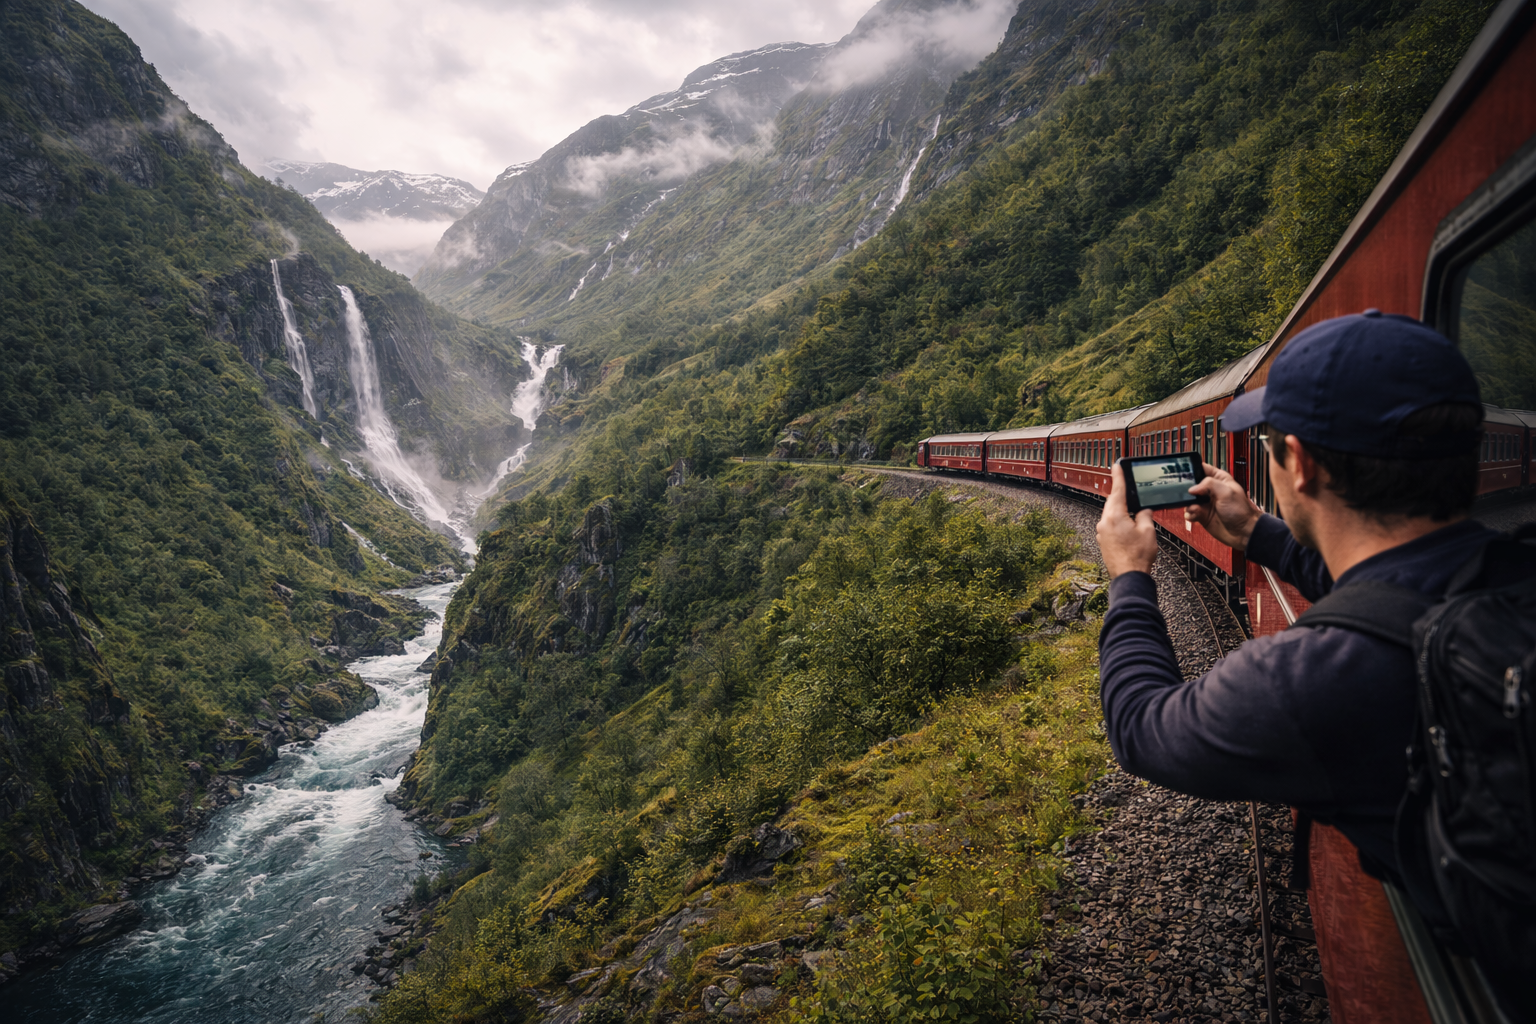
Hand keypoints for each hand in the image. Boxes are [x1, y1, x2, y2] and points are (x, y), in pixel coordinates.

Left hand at [1098, 460, 1158, 577]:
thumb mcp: (1148, 530)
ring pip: (1111, 514)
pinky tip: (1129, 526)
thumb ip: (1145, 514)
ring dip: (1121, 510)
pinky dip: (1119, 522)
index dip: (1119, 476)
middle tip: (1129, 486)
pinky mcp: (1103, 541)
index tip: (1117, 465)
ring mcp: (1102, 533)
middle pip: (1113, 502)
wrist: (1129, 577)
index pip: (1117, 491)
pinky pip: (1111, 525)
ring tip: (1134, 510)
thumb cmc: (1138, 556)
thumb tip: (1143, 509)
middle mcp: (1104, 523)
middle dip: (1122, 495)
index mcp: (1114, 516)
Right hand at [1184, 463, 1261, 550]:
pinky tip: (1195, 516)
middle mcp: (1210, 490)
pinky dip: (1190, 514)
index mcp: (1218, 479)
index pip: (1202, 469)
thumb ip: (1209, 484)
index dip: (1193, 470)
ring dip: (1188, 504)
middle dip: (1186, 489)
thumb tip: (1192, 488)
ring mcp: (1205, 503)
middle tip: (1188, 495)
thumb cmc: (1240, 510)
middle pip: (1191, 484)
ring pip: (1188, 499)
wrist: (1242, 532)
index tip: (1184, 474)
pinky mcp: (1201, 514)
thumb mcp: (1226, 492)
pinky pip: (1189, 512)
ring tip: (1195, 509)